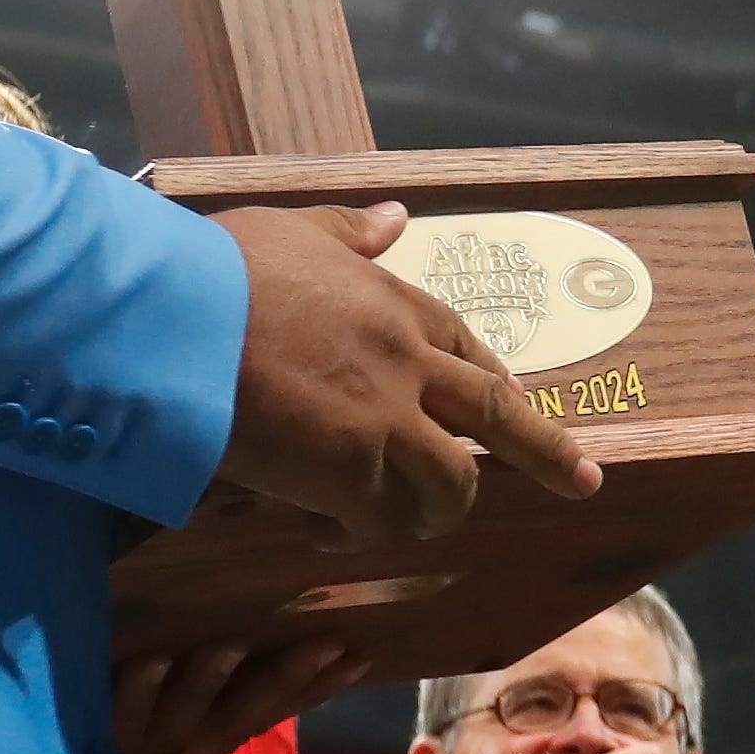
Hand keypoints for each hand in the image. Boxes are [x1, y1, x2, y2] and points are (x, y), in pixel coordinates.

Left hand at [111, 635, 365, 753]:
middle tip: (328, 640)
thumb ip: (213, 697)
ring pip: (188, 715)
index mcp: (217, 741)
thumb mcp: (183, 738)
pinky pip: (121, 715)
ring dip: (210, 678)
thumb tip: (250, 637)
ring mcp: (150, 751)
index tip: (360, 654)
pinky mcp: (103, 749)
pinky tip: (150, 658)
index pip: (279, 711)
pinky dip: (135, 689)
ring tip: (234, 643)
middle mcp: (194, 749)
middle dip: (290, 676)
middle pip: (250, 712)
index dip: (320, 687)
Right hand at [213, 200, 601, 547]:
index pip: (471, 352)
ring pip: (450, 485)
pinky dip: (364, 536)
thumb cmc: (218, 269)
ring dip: (437, 511)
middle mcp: (407, 366)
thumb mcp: (292, 231)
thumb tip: (396, 217)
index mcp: (398, 306)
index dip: (498, 385)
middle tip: (583, 483)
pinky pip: (382, 523)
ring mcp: (383, 424)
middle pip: (498, 418)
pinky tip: (328, 536)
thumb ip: (348, 232)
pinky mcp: (345, 476)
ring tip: (410, 524)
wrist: (171, 318)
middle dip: (548, 454)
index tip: (520, 403)